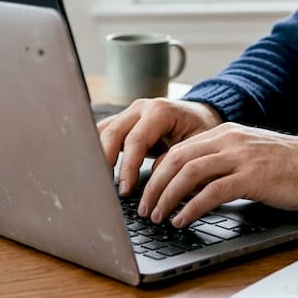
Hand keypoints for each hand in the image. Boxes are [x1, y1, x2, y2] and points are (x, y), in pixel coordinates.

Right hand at [96, 98, 221, 196]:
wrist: (199, 115)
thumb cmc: (200, 130)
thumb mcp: (195, 145)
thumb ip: (175, 160)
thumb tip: (156, 182)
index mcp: (160, 111)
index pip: (136, 139)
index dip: (128, 166)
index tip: (125, 189)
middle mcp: (141, 108)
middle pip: (112, 133)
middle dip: (106, 162)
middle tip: (105, 188)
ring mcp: (129, 113)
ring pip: (102, 131)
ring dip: (97, 156)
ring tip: (97, 181)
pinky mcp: (123, 122)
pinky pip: (104, 134)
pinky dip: (98, 151)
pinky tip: (97, 170)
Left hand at [138, 123, 297, 227]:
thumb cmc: (286, 168)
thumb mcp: (248, 157)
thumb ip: (221, 163)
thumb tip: (190, 187)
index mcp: (225, 133)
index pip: (179, 149)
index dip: (157, 172)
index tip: (147, 192)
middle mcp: (229, 140)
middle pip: (177, 159)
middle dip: (154, 185)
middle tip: (144, 208)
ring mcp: (240, 156)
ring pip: (189, 173)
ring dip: (167, 197)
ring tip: (157, 217)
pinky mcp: (252, 176)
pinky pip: (212, 191)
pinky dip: (191, 207)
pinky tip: (183, 220)